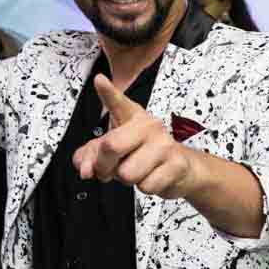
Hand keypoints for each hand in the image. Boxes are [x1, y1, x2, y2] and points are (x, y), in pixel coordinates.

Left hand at [74, 75, 195, 198]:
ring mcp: (164, 145)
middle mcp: (149, 126)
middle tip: (109, 169)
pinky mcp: (176, 165)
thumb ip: (91, 156)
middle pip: (111, 147)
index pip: (118, 103)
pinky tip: (153, 177)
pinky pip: (145, 186)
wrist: (182, 169)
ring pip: (127, 173)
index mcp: (132, 117)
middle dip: (104, 166)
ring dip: (127, 179)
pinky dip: (145, 188)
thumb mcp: (114, 151)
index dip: (108, 92)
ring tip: (138, 171)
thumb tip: (86, 170)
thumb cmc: (144, 155)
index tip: (99, 81)